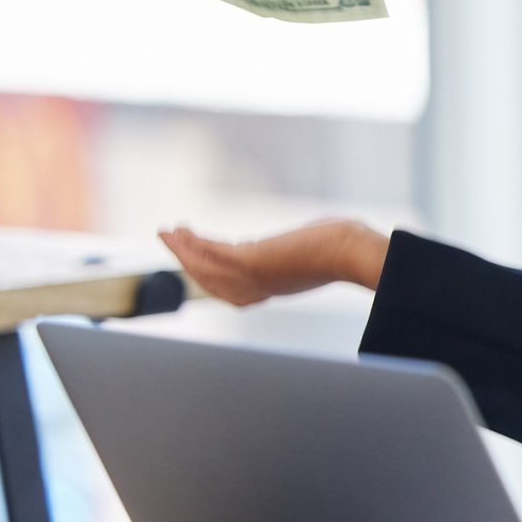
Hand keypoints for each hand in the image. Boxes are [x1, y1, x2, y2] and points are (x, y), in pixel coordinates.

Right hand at [159, 219, 388, 306]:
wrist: (356, 254)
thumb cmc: (350, 251)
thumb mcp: (322, 251)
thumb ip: (311, 249)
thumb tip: (324, 235)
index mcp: (275, 287)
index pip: (233, 291)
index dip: (210, 278)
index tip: (196, 263)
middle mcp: (259, 287)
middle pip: (212, 280)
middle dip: (188, 262)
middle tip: (171, 242)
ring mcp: (254, 276)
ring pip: (205, 267)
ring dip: (181, 250)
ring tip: (166, 233)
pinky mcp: (251, 260)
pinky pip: (210, 253)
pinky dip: (190, 243)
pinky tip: (180, 230)